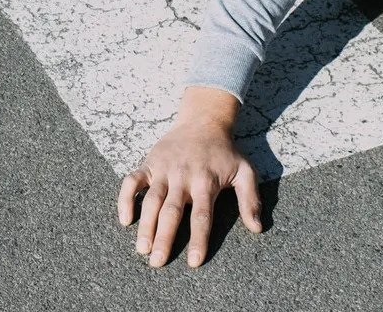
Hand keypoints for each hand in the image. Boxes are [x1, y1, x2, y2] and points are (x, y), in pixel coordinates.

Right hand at [116, 87, 263, 267]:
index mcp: (206, 181)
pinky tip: (125, 219)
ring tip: (142, 249)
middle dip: (164, 238)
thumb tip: (257, 229)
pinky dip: (125, 198)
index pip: (202, 216)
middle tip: (157, 263)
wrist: (204, 119)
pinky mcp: (150, 163)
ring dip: (145, 225)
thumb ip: (250, 200)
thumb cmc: (225, 151)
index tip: (194, 262)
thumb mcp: (246, 171)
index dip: (198, 240)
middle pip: (172, 212)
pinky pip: (132, 181)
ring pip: (151, 200)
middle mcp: (183, 176)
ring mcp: (164, 169)